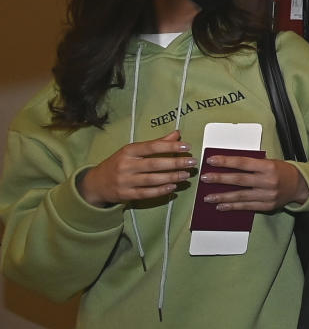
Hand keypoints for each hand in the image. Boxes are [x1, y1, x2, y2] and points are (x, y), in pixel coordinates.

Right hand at [78, 131, 195, 206]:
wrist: (96, 183)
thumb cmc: (119, 163)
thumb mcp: (133, 151)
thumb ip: (156, 143)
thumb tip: (177, 134)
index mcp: (128, 151)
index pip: (152, 147)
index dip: (170, 146)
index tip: (187, 146)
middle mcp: (125, 165)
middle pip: (154, 164)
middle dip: (175, 163)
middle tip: (192, 162)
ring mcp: (124, 181)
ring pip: (152, 179)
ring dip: (171, 177)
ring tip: (186, 175)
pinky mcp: (125, 194)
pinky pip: (146, 193)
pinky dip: (161, 190)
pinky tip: (173, 187)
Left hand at [200, 155, 308, 211]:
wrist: (298, 185)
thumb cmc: (281, 171)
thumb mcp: (269, 162)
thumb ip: (251, 164)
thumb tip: (227, 165)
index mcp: (268, 167)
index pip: (243, 163)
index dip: (226, 162)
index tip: (211, 161)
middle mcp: (268, 181)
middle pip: (239, 180)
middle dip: (219, 179)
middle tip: (205, 178)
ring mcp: (267, 195)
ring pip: (240, 196)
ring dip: (222, 196)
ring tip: (208, 197)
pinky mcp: (267, 206)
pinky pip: (247, 207)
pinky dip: (233, 207)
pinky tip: (221, 206)